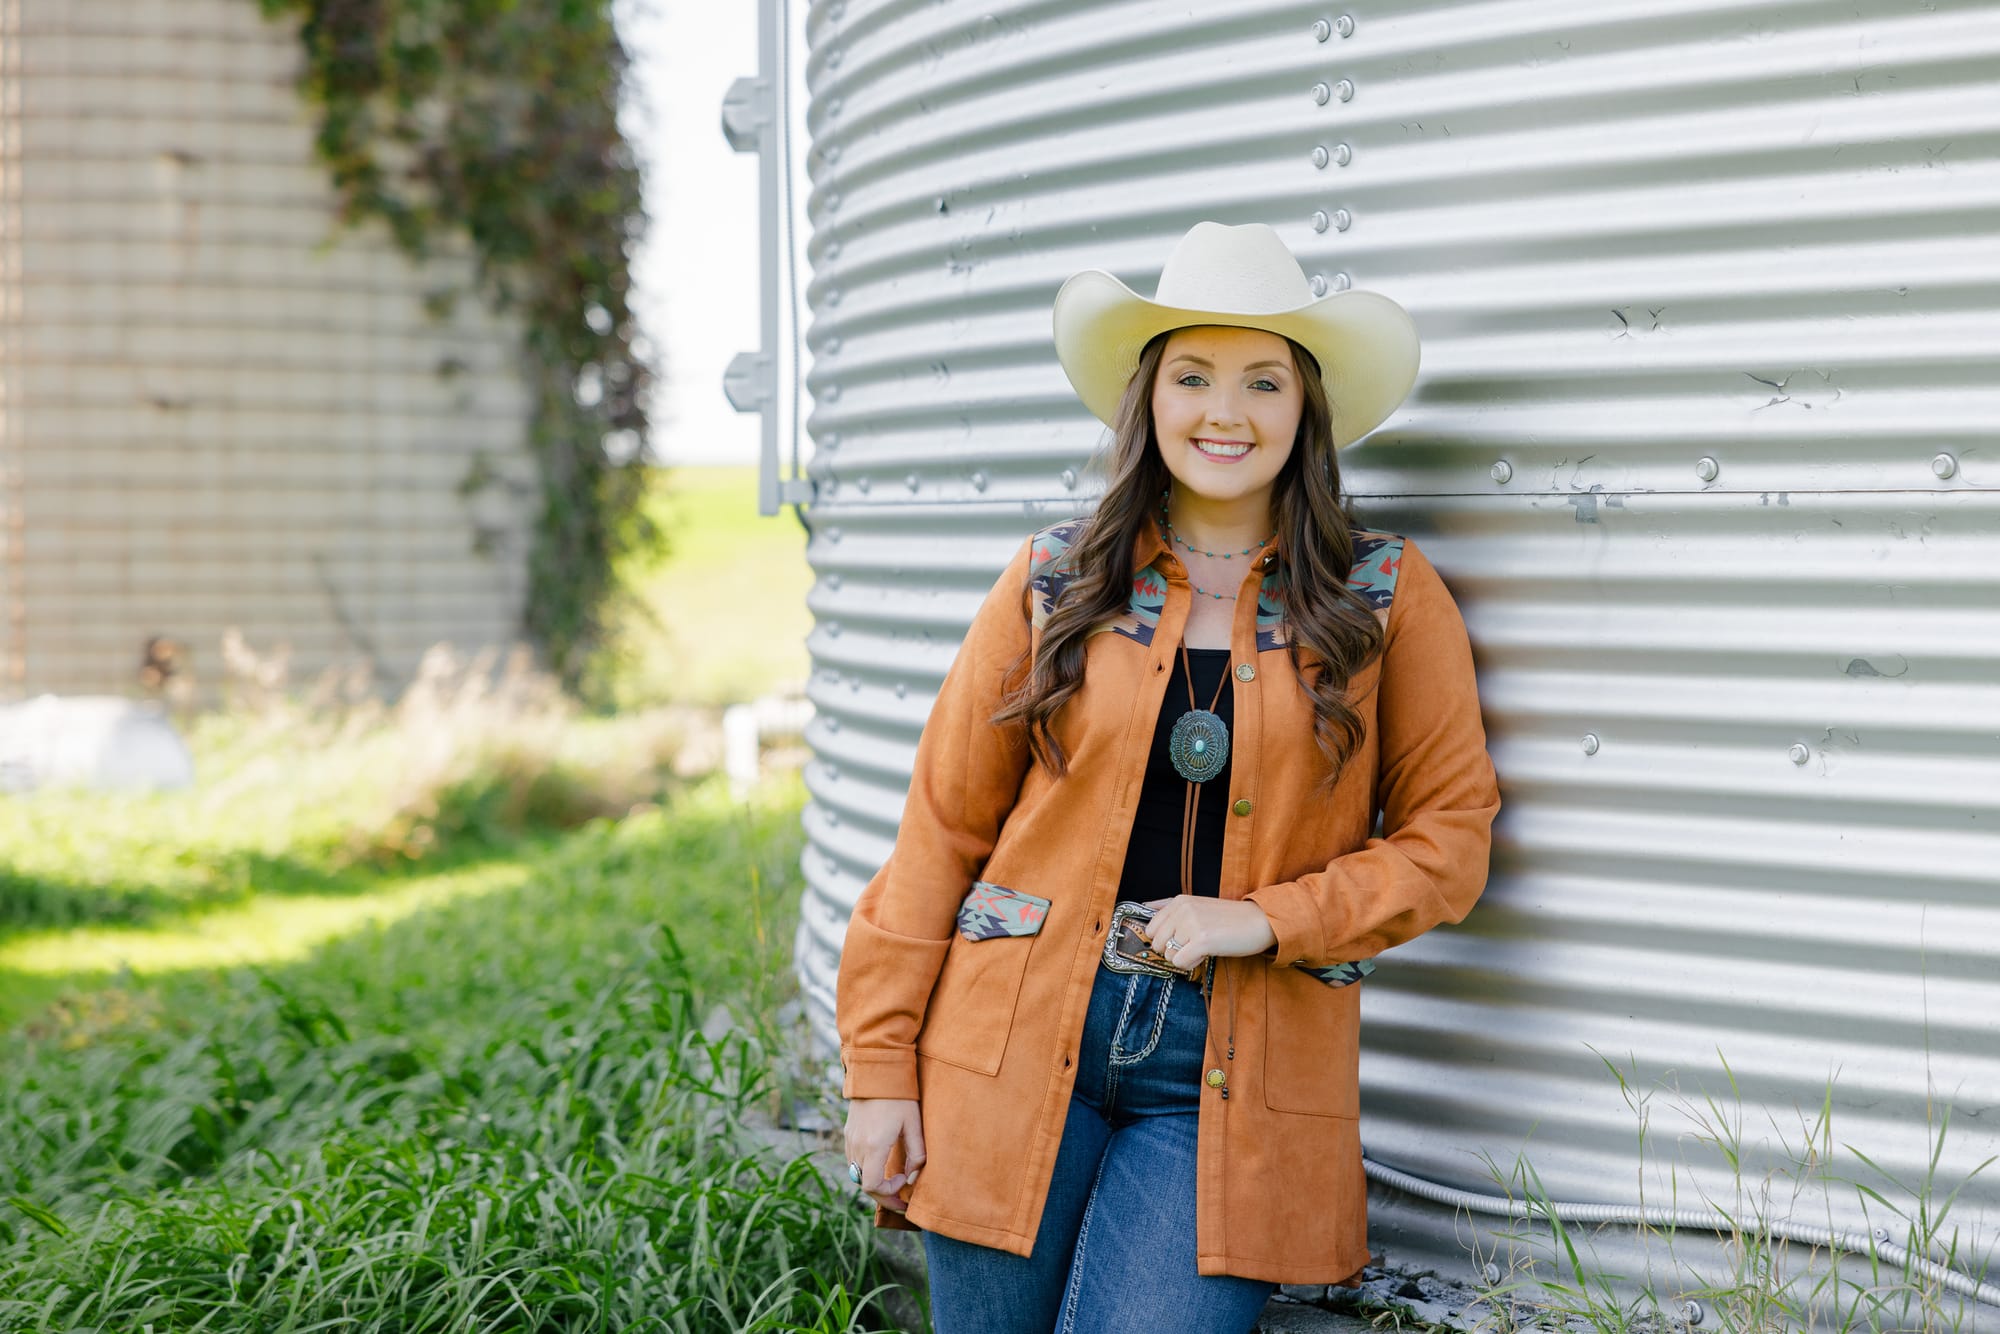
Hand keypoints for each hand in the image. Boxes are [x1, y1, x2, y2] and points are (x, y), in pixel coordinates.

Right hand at [843, 1097, 924, 1213]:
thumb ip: (917, 1154)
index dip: (889, 1193)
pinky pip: (854, 1161)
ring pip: (857, 1174)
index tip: (904, 1182)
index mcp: (874, 1145)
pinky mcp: (848, 1134)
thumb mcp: (913, 1125)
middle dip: (883, 1195)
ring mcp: (850, 1139)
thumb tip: (914, 1176)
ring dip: (874, 1183)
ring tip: (893, 1183)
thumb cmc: (899, 1097)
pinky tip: (882, 1166)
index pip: (873, 1185)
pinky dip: (867, 1170)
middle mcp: (858, 1145)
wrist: (877, 1072)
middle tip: (902, 1201)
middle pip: (864, 1184)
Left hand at [1137, 896, 1275, 972]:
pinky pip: (1180, 962)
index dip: (1164, 940)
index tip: (1181, 940)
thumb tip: (1144, 908)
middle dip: (1173, 950)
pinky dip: (1191, 964)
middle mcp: (1182, 909)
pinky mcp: (1202, 940)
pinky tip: (1206, 954)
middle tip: (1194, 945)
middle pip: (1157, 943)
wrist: (1261, 921)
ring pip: (1168, 954)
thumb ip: (1170, 909)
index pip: (1151, 928)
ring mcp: (1191, 924)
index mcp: (1179, 901)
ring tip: (1203, 948)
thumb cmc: (1229, 918)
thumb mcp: (1197, 906)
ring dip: (1184, 957)